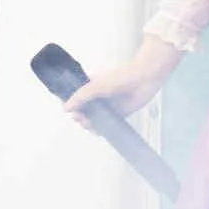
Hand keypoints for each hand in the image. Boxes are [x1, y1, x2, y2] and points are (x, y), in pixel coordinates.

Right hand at [65, 35, 180, 128]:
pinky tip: (98, 130)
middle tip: (81, 118)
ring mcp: (108, 106)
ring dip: (89, 124)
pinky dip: (101, 129)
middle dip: (80, 117)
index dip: (72, 106)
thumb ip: (80, 97)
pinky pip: (107, 125)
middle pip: (84, 111)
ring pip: (94, 119)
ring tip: (89, 124)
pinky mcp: (118, 114)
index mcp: (91, 87)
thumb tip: (66, 108)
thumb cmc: (119, 78)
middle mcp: (98, 98)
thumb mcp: (95, 86)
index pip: (77, 99)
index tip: (71, 111)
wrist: (142, 80)